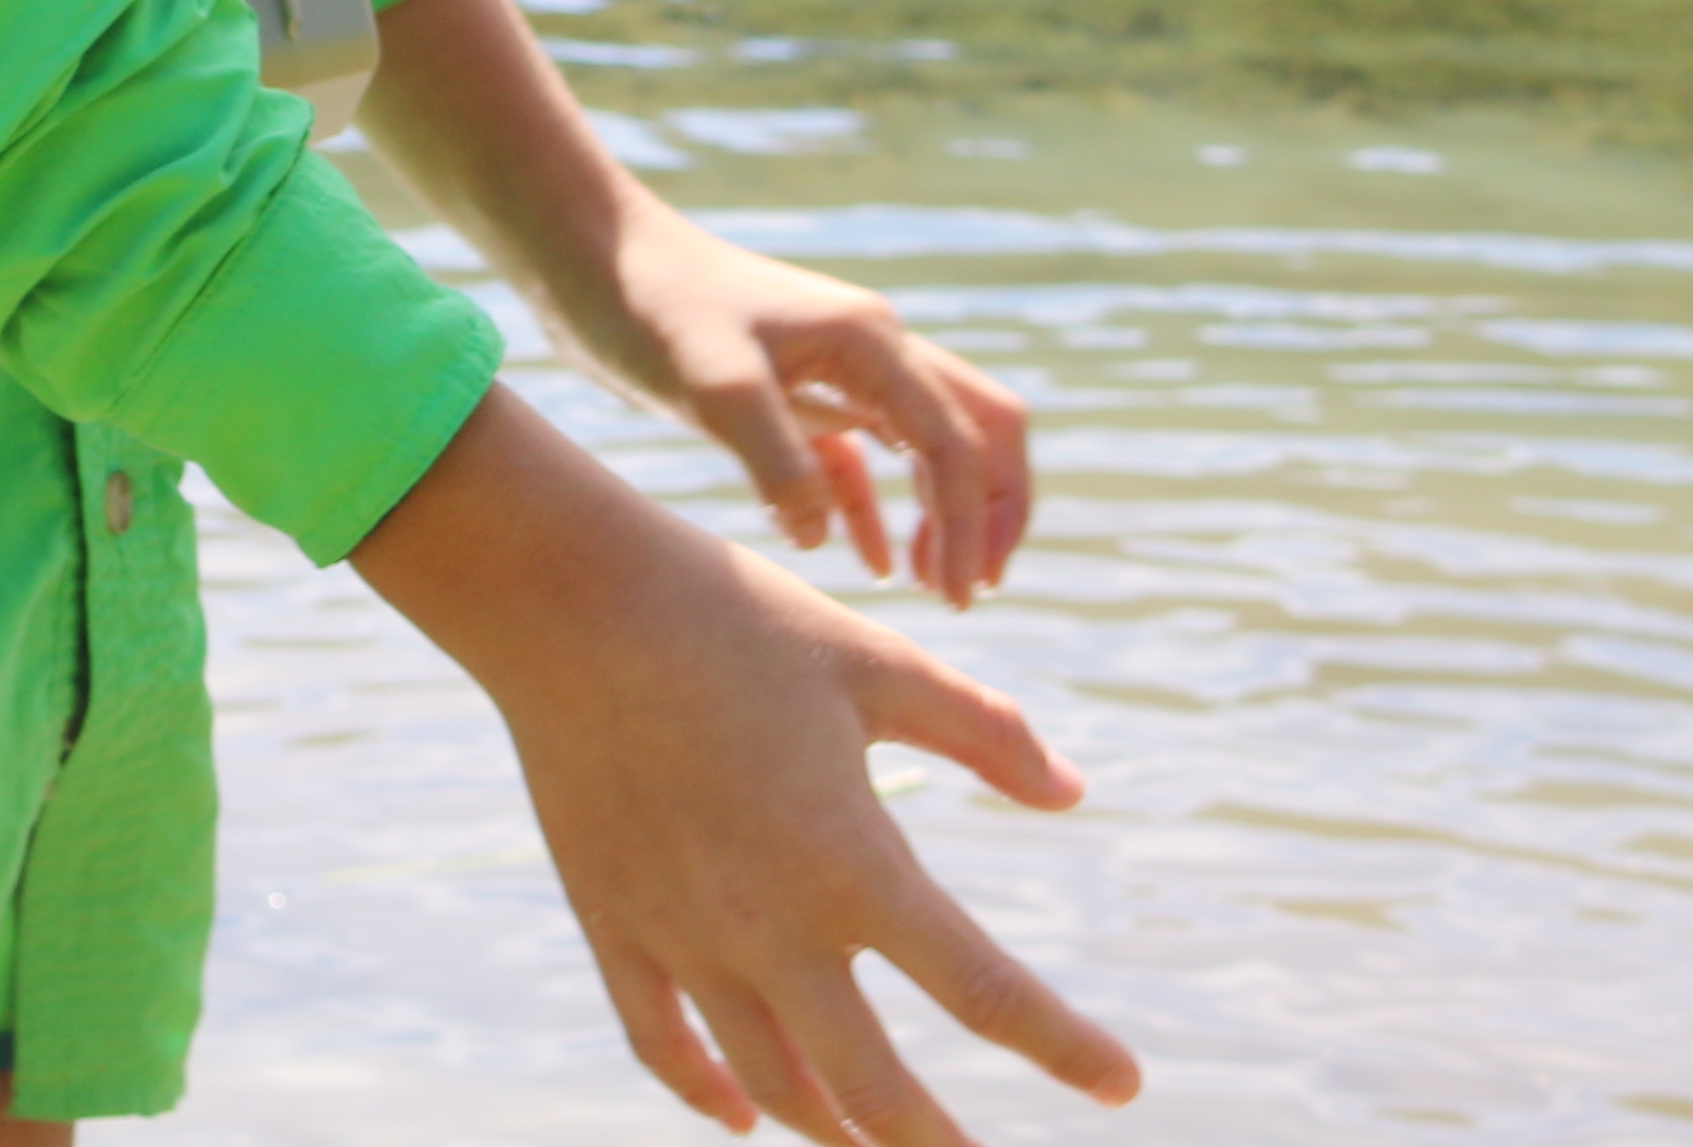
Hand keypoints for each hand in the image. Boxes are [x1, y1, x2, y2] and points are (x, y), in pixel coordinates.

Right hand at [358, 386, 1138, 1146]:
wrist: (569, 599)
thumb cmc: (736, 616)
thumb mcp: (877, 663)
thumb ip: (983, 733)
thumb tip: (1072, 792)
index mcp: (853, 860)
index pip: (985, 991)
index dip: (1065, 1047)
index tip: (1123, 1084)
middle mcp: (770, 925)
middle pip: (873, 1087)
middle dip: (933, 1143)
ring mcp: (683, 936)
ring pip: (771, 1084)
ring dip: (834, 1129)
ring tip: (875, 1142)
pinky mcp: (614, 922)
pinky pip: (662, 1044)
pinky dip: (707, 1094)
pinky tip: (743, 1118)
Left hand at [564, 207, 1039, 613]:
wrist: (583, 252)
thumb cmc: (648, 304)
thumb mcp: (711, 386)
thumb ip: (777, 462)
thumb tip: (824, 541)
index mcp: (871, 343)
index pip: (957, 443)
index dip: (969, 523)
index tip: (958, 595)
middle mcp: (871, 351)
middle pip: (976, 432)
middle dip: (989, 512)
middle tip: (971, 592)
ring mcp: (833, 371)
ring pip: (927, 447)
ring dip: (941, 515)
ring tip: (936, 591)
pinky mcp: (789, 395)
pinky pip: (858, 460)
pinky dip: (874, 511)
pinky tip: (870, 565)